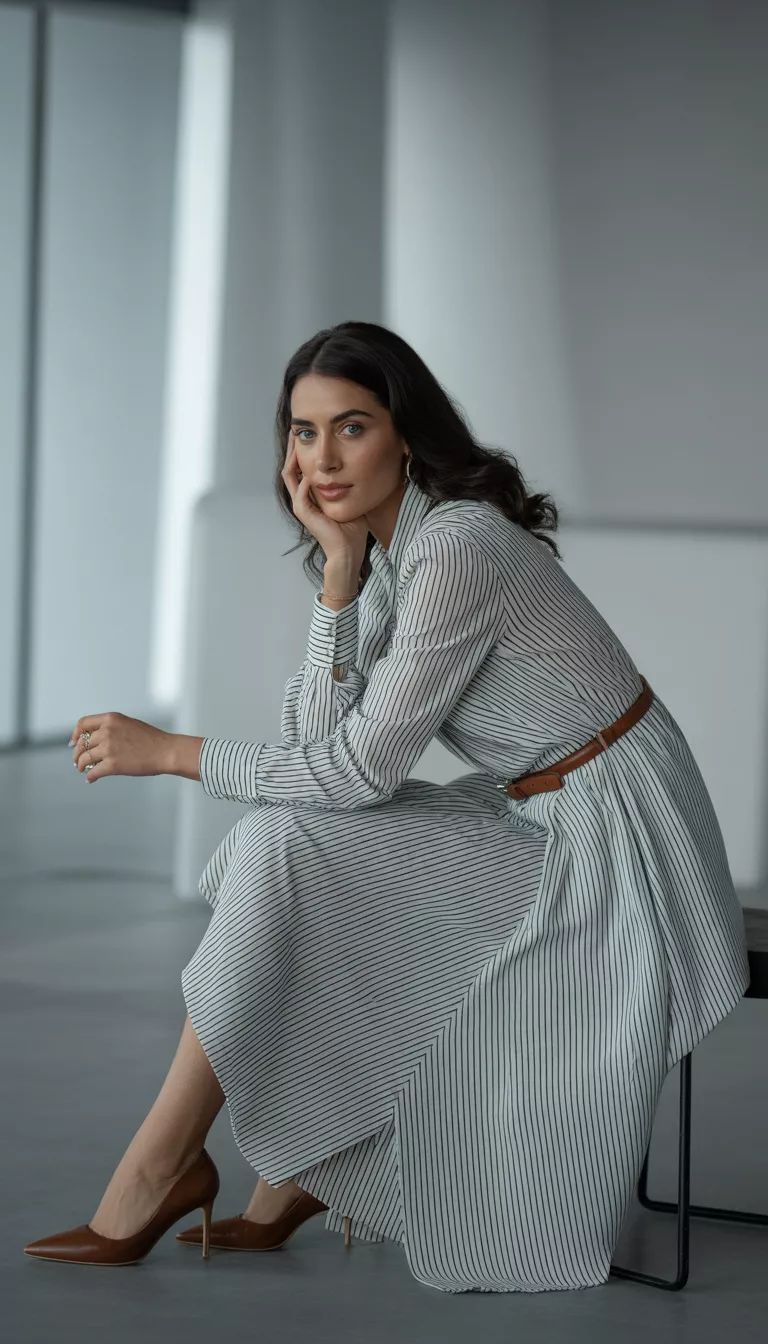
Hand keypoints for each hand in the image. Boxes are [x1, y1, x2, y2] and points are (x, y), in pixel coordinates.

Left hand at [70, 712, 173, 782]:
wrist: (166, 751)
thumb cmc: (152, 740)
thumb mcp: (129, 724)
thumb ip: (111, 728)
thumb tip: (95, 740)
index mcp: (111, 719)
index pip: (83, 724)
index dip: (76, 734)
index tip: (74, 743)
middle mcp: (107, 731)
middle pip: (82, 743)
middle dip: (77, 754)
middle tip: (77, 761)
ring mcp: (109, 748)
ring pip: (85, 758)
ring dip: (81, 765)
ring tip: (83, 770)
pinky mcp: (113, 764)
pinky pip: (93, 771)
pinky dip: (90, 776)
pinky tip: (91, 779)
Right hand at [281, 437, 368, 572]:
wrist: (348, 550)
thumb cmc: (352, 528)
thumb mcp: (350, 497)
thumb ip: (348, 482)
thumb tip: (360, 464)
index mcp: (311, 494)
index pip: (300, 467)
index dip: (302, 449)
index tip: (308, 433)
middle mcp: (302, 497)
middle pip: (290, 467)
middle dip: (292, 448)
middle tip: (296, 431)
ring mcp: (301, 505)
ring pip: (289, 476)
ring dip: (293, 458)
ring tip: (297, 442)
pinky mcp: (304, 514)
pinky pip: (300, 493)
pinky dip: (304, 481)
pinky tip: (311, 472)